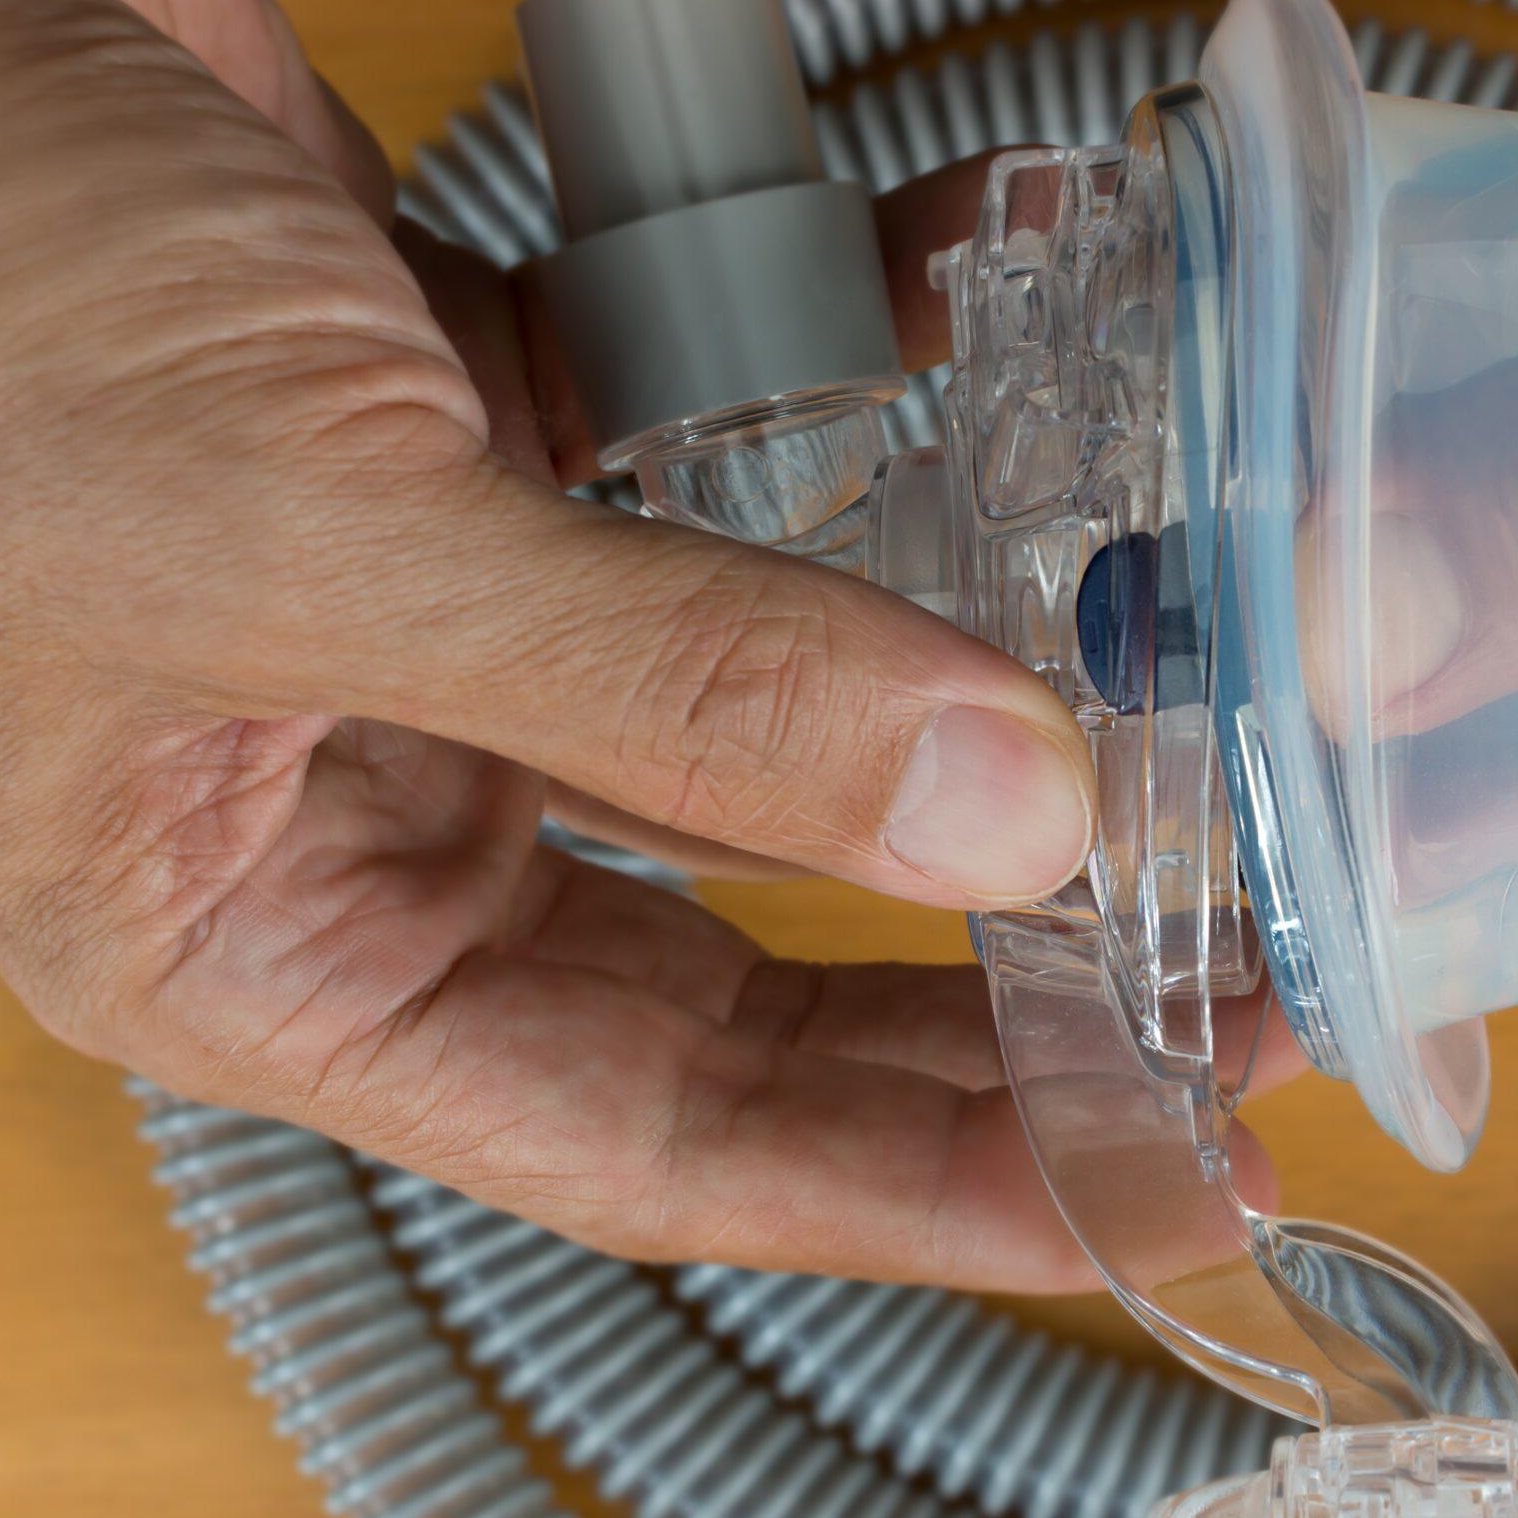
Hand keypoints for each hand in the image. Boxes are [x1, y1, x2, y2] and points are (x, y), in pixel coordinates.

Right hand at [0, 0, 1106, 1286]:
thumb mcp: (307, 535)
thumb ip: (670, 689)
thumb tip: (1004, 807)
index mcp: (278, 941)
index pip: (672, 1138)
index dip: (932, 1180)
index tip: (1172, 1179)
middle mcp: (374, 805)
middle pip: (756, 964)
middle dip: (999, 984)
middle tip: (1239, 978)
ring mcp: (446, 618)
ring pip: (769, 718)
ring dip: (969, 697)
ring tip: (1192, 722)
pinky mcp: (493, 432)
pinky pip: (732, 449)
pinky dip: (874, 391)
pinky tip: (1019, 337)